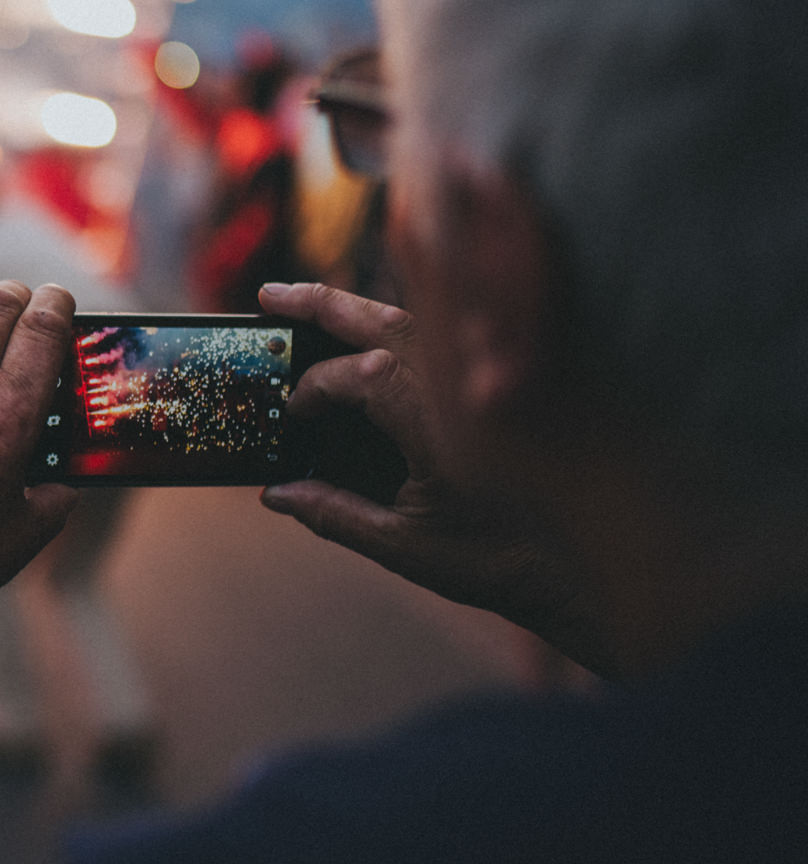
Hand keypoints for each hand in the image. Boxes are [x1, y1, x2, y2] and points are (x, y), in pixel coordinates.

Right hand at [256, 282, 586, 656]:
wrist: (593, 567)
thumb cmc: (502, 561)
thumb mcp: (406, 547)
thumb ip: (335, 515)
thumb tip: (277, 494)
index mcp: (441, 426)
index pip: (363, 376)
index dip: (316, 389)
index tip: (293, 410)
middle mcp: (467, 388)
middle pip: (385, 321)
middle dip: (322, 305)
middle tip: (270, 297)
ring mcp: (491, 378)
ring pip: (419, 320)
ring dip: (363, 308)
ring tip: (315, 303)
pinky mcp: (507, 381)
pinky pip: (449, 335)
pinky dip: (406, 325)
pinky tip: (380, 329)